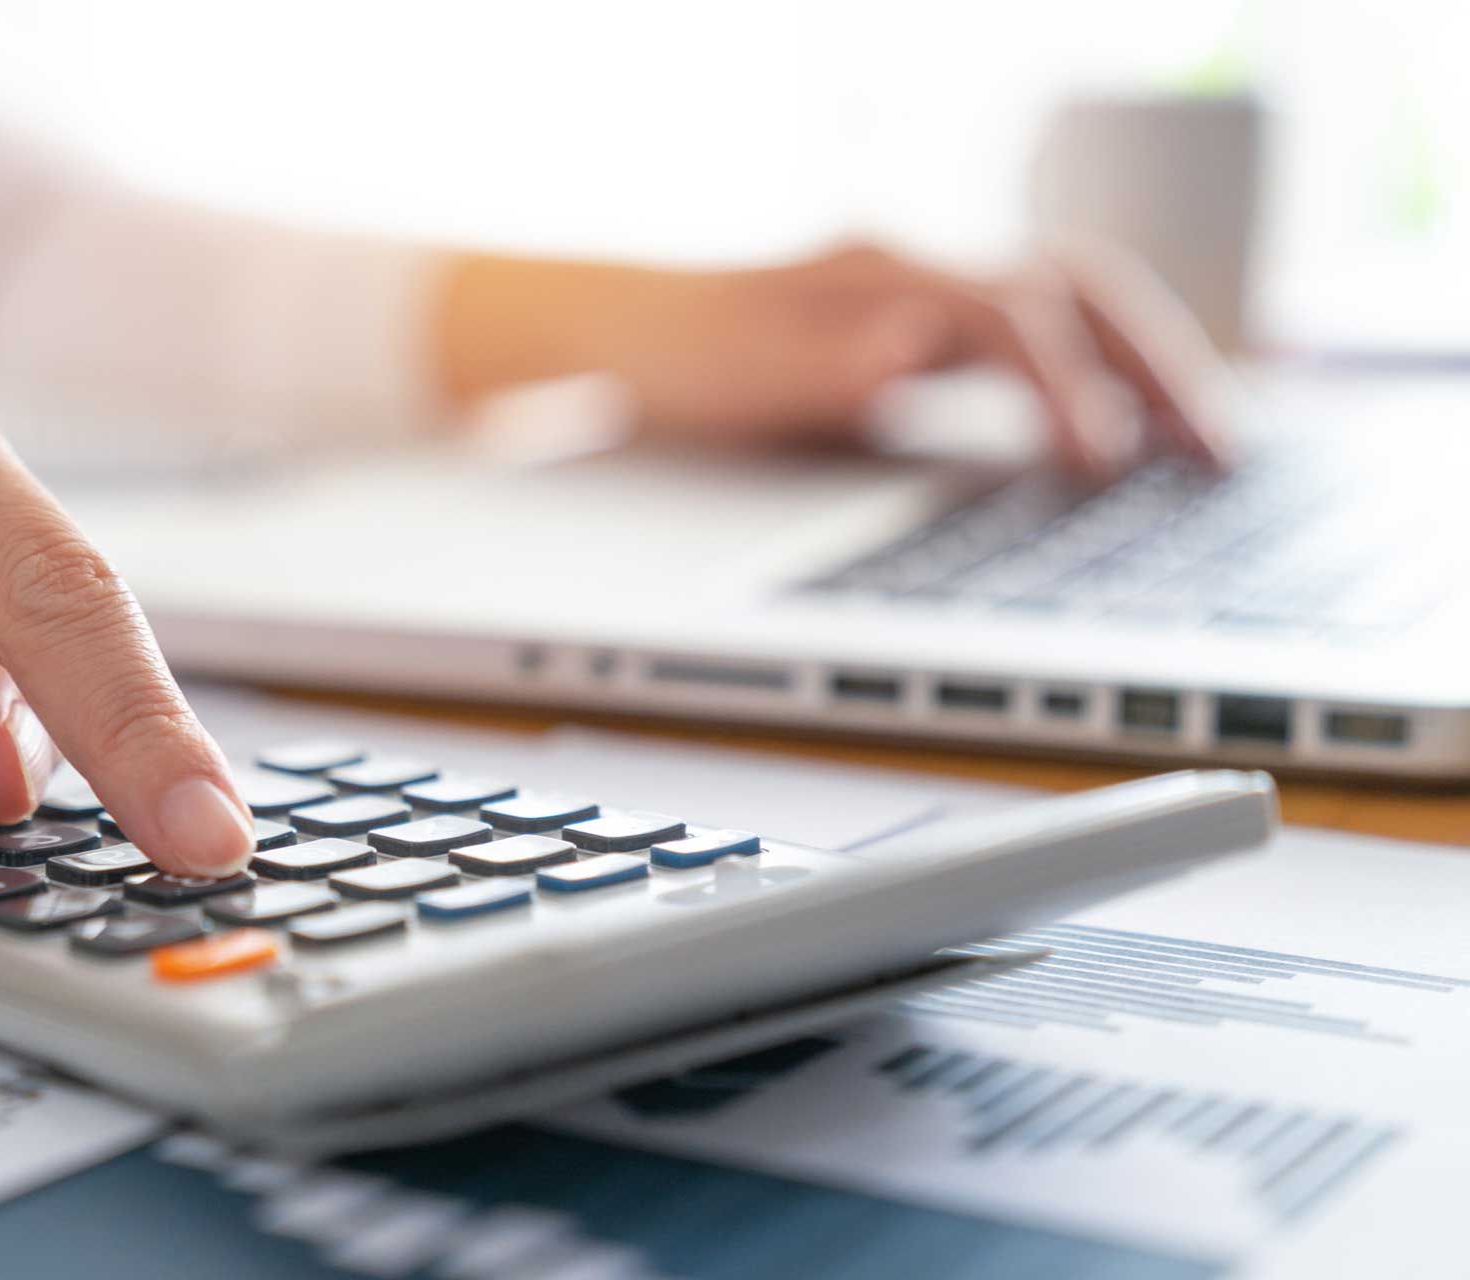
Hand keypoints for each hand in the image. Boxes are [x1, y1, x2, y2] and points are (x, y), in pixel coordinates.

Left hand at [438, 241, 1233, 477]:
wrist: (613, 332)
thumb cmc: (670, 357)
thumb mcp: (734, 374)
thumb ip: (823, 363)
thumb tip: (908, 350)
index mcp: (881, 275)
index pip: (1013, 314)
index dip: (1070, 387)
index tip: (1108, 464)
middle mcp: (917, 273)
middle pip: (1078, 292)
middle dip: (1161, 366)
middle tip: (1225, 454)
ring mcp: (923, 300)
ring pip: (1071, 313)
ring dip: (1144, 371)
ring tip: (1204, 450)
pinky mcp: (920, 337)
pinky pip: (1037, 344)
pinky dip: (1095, 383)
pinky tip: (1116, 439)